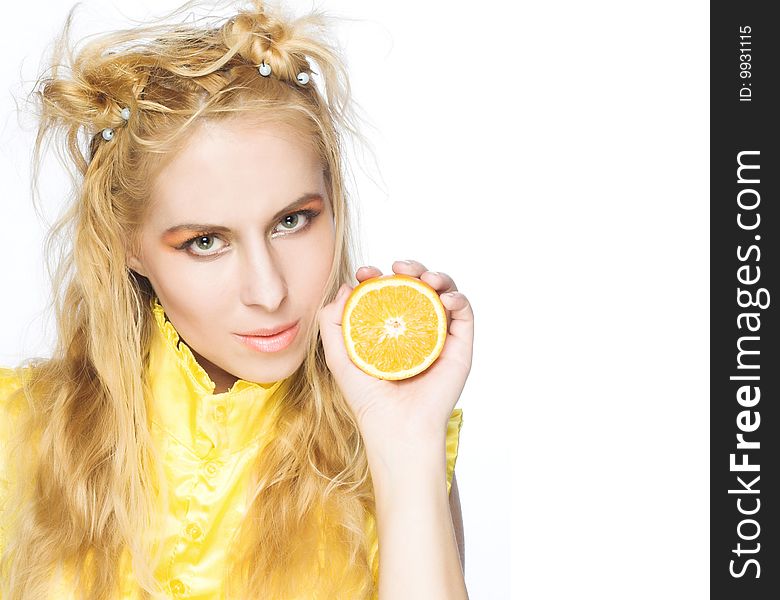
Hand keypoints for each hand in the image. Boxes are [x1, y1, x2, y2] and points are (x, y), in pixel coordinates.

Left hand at [317, 259, 473, 451]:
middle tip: (397, 267)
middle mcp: (417, 330)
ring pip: (444, 294)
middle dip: (411, 268)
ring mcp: (439, 337)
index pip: (389, 293)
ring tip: (425, 277)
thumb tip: (345, 287)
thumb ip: (331, 321)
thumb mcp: (339, 356)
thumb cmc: (368, 398)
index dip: (379, 277)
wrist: (397, 426)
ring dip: (437, 276)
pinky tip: (443, 298)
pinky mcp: (460, 347)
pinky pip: (464, 314)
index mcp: (391, 331)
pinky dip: (457, 298)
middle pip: (419, 287)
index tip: (366, 272)